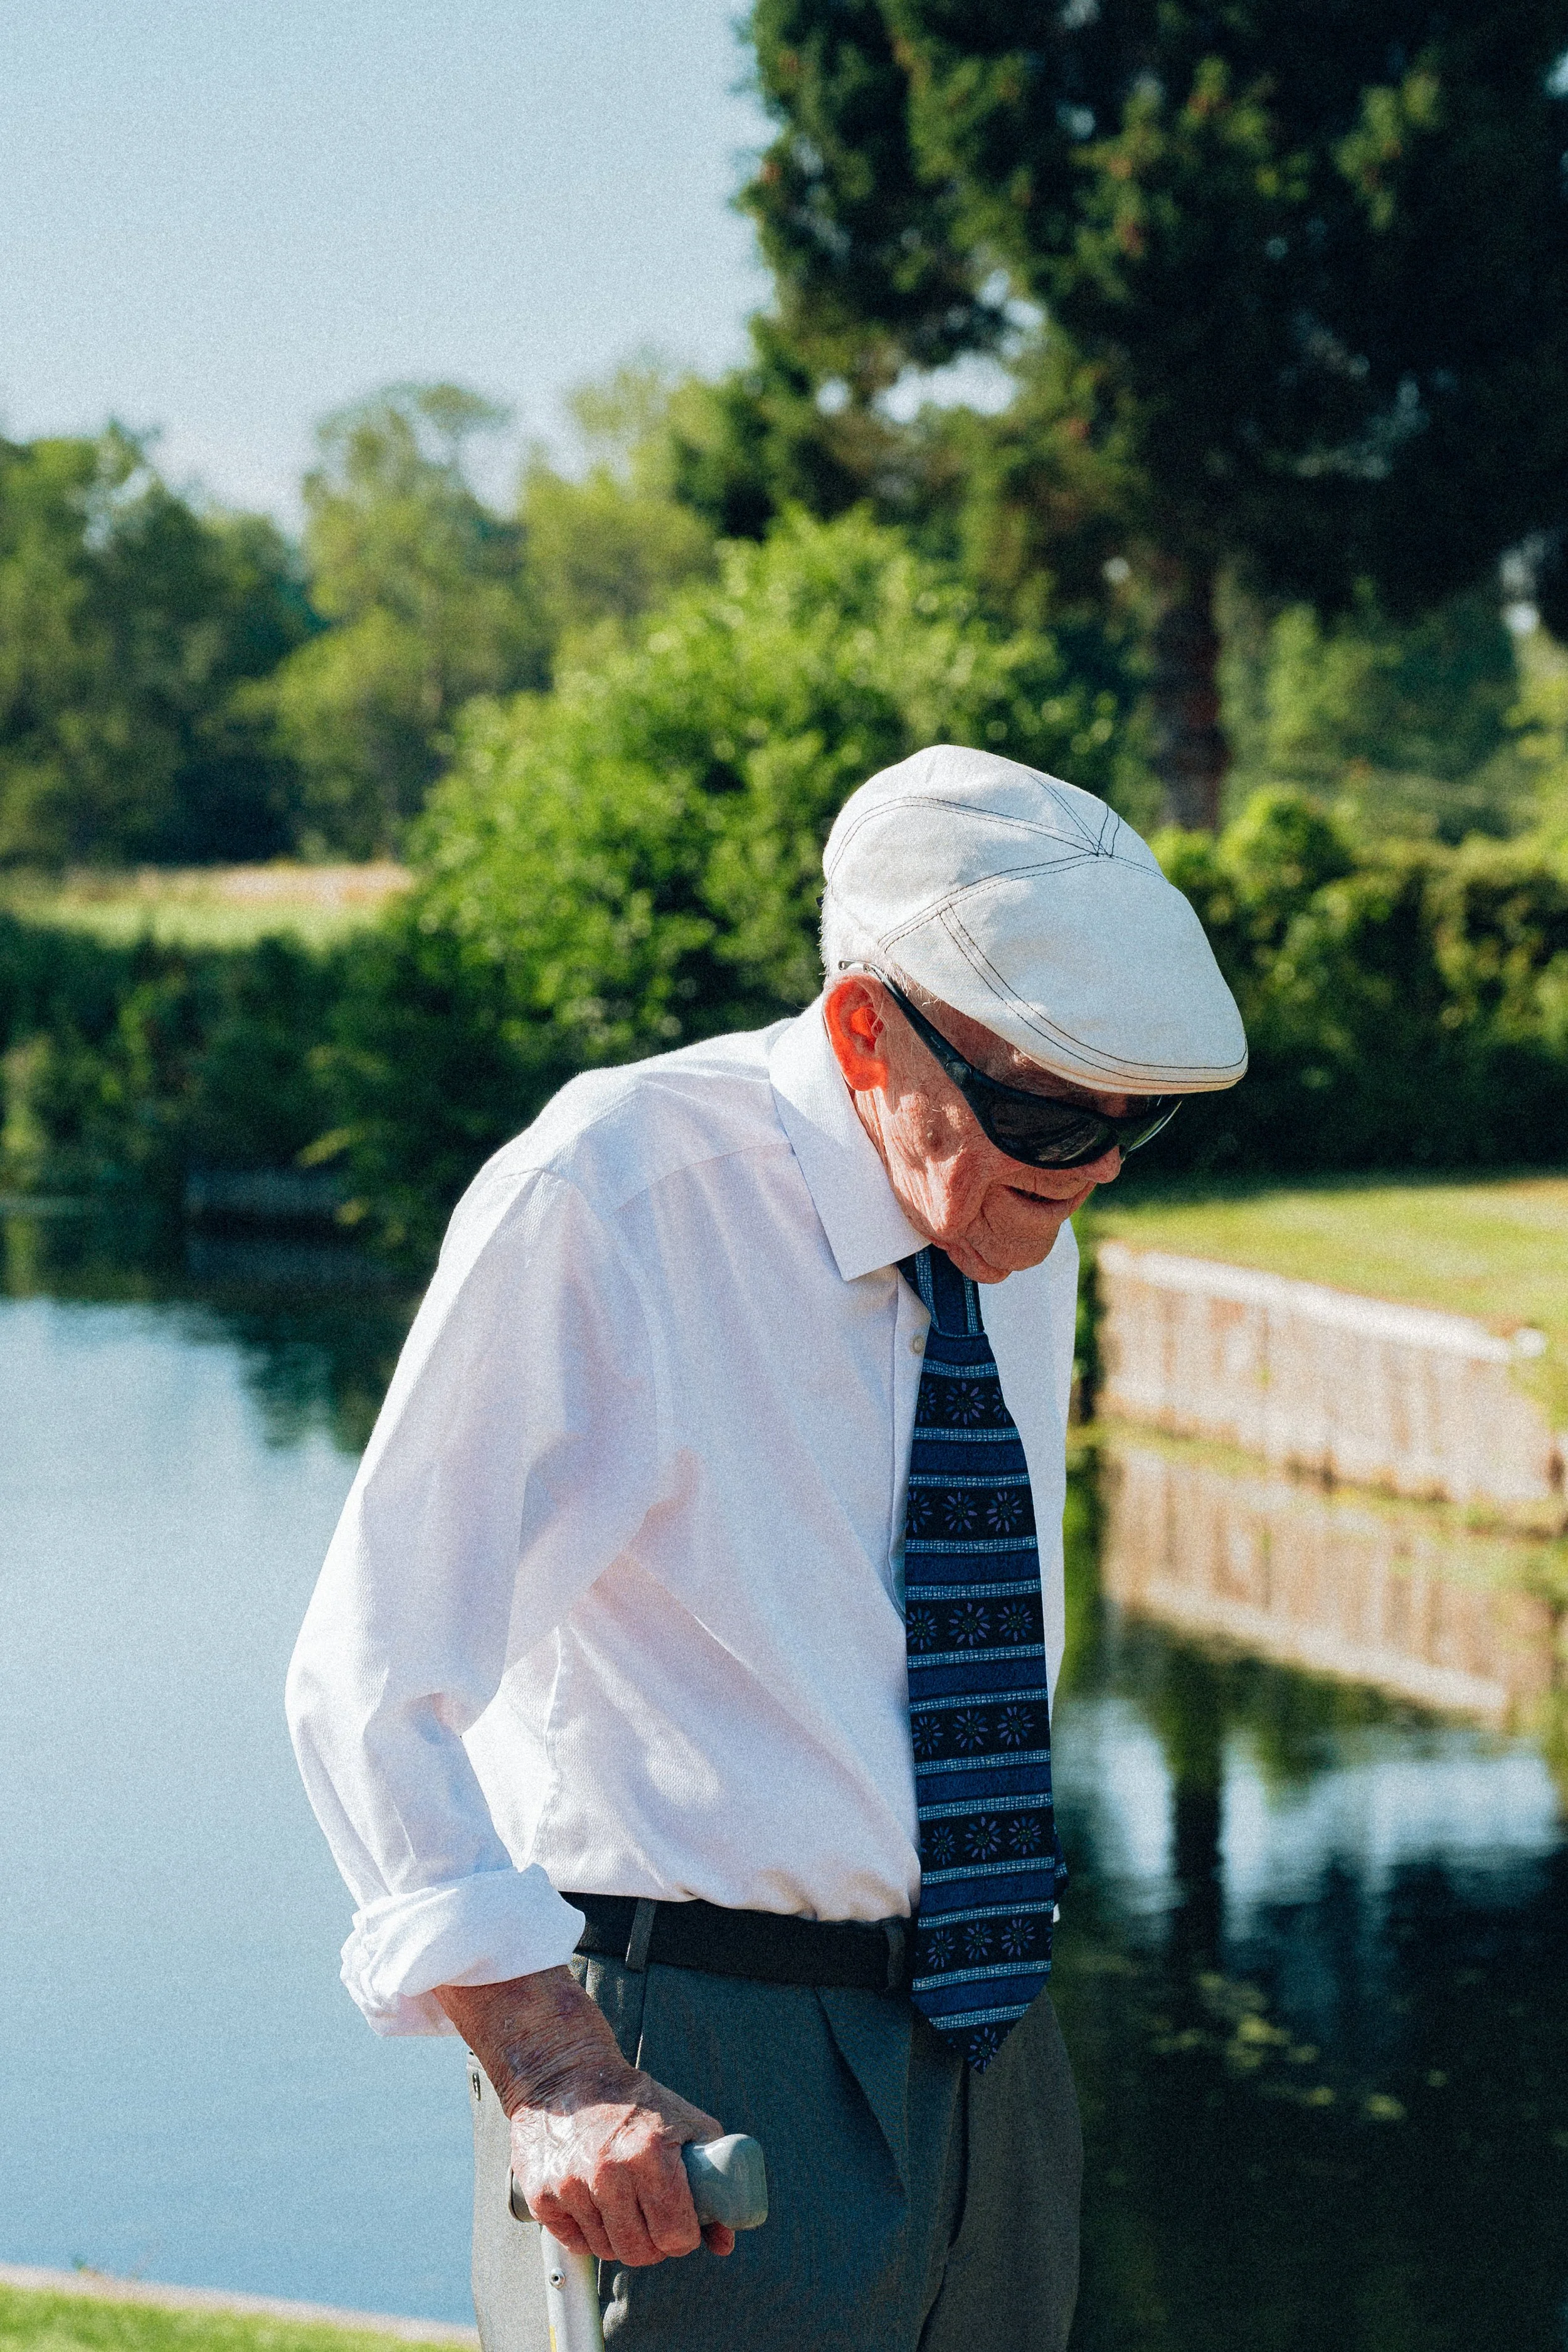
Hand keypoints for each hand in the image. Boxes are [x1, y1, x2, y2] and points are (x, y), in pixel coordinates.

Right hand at [435, 1966, 735, 2266]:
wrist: (565, 2075)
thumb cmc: (632, 2100)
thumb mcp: (683, 2123)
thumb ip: (713, 2177)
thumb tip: (723, 2241)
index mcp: (650, 2150)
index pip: (674, 2233)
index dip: (683, 2239)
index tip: (682, 2230)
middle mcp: (608, 2169)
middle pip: (640, 2252)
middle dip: (653, 2246)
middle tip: (653, 2225)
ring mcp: (570, 2184)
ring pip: (606, 2250)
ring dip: (619, 2239)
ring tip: (623, 2206)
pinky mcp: (540, 2193)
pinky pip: (573, 2242)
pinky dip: (586, 2233)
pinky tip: (594, 2204)